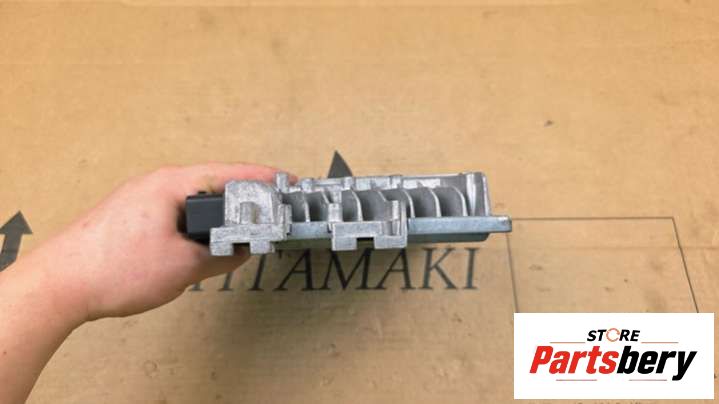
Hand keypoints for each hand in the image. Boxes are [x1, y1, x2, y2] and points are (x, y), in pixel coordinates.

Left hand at [17, 163, 282, 321]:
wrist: (59, 284)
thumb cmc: (114, 269)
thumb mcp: (184, 266)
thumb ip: (221, 256)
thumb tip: (243, 251)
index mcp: (172, 184)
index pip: (231, 174)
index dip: (266, 179)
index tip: (290, 182)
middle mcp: (157, 183)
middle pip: (214, 183)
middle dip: (247, 196)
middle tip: (274, 208)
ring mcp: (142, 198)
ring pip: (194, 200)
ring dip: (221, 212)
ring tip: (246, 227)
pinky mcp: (133, 216)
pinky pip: (177, 212)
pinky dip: (199, 223)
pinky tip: (206, 239)